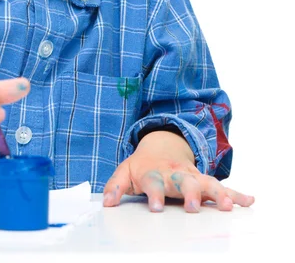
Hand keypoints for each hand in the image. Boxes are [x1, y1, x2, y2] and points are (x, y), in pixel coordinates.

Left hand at [103, 131, 254, 212]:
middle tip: (192, 208)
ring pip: (206, 183)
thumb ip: (114, 187)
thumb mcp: (124, 172)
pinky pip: (222, 186)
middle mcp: (175, 174)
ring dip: (217, 193)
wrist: (160, 148)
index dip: (154, 194)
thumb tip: (107, 203)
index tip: (156, 207)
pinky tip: (249, 200)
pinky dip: (236, 193)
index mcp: (154, 173)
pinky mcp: (204, 180)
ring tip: (227, 206)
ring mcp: (191, 176)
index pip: (153, 183)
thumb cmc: (142, 167)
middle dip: (189, 194)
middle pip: (183, 182)